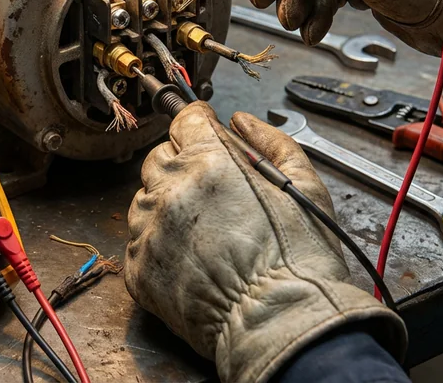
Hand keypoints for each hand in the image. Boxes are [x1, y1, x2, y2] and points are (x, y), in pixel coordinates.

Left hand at [125, 102, 404, 381]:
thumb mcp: (303, 184)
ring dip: (167, 206)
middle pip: (160, 158)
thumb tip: (241, 122)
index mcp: (209, 161)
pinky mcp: (139, 267)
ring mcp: (149, 229)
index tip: (204, 133)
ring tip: (205, 234)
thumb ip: (270, 142)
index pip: (185, 121)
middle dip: (182, 166)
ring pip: (145, 199)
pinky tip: (191, 259)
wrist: (279, 321)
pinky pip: (140, 242)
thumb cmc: (297, 259)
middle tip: (212, 194)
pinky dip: (159, 245)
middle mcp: (171, 189)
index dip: (198, 126)